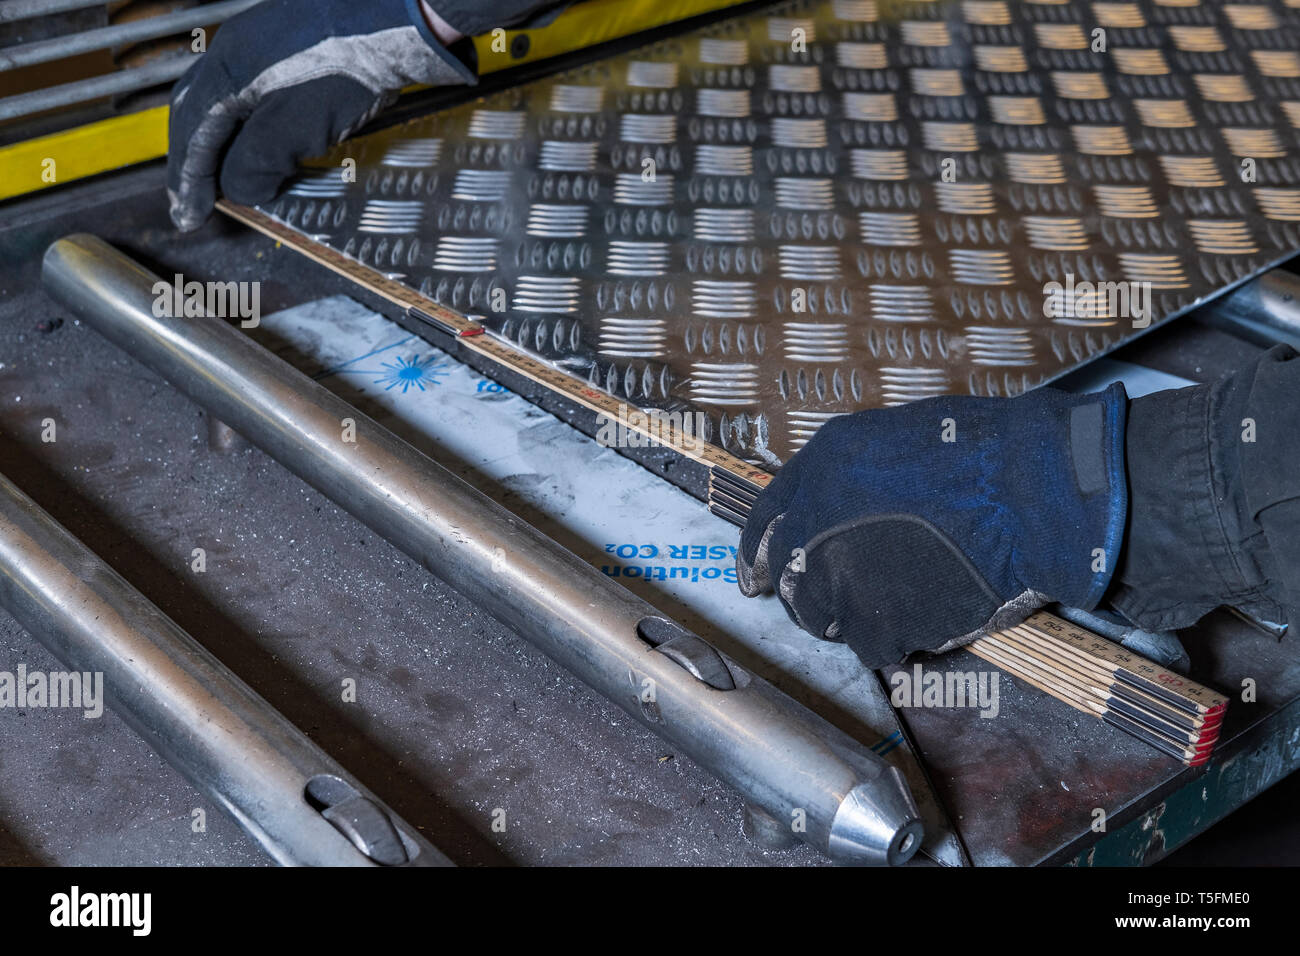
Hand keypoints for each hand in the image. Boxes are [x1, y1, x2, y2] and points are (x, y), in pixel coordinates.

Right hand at [166, 0, 473, 230]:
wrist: (395, 26)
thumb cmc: (345, 72)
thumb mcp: (292, 128)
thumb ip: (255, 162)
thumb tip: (237, 188)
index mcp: (227, 70)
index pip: (192, 132)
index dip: (188, 178)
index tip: (190, 215)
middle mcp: (238, 51)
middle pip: (199, 111)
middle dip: (193, 158)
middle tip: (193, 198)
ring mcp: (266, 47)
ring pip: (226, 100)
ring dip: (218, 142)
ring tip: (221, 176)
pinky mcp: (296, 49)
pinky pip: (254, 92)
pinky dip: (247, 125)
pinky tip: (260, 141)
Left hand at [736, 384, 1128, 668]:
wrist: (1023, 494)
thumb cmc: (975, 456)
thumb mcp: (884, 441)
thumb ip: (841, 480)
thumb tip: (828, 510)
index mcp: (815, 476)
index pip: (765, 528)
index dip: (759, 555)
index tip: (756, 577)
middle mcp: (815, 529)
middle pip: (792, 583)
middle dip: (813, 594)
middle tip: (847, 597)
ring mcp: (842, 581)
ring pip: (828, 619)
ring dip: (856, 618)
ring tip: (902, 599)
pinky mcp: (877, 624)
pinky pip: (873, 646)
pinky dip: (897, 639)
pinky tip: (925, 614)